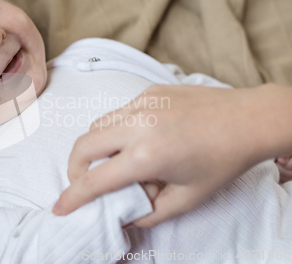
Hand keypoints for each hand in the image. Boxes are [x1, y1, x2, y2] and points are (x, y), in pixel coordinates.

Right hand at [52, 83, 291, 227]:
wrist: (248, 118)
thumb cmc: (222, 160)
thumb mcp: (187, 198)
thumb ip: (149, 213)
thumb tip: (124, 215)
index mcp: (147, 155)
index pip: (95, 180)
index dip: (73, 197)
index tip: (60, 208)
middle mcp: (137, 125)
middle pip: (83, 145)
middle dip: (74, 168)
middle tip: (82, 183)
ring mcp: (141, 103)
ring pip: (97, 124)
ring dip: (92, 147)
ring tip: (109, 162)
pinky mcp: (148, 91)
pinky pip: (117, 112)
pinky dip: (114, 130)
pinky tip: (133, 139)